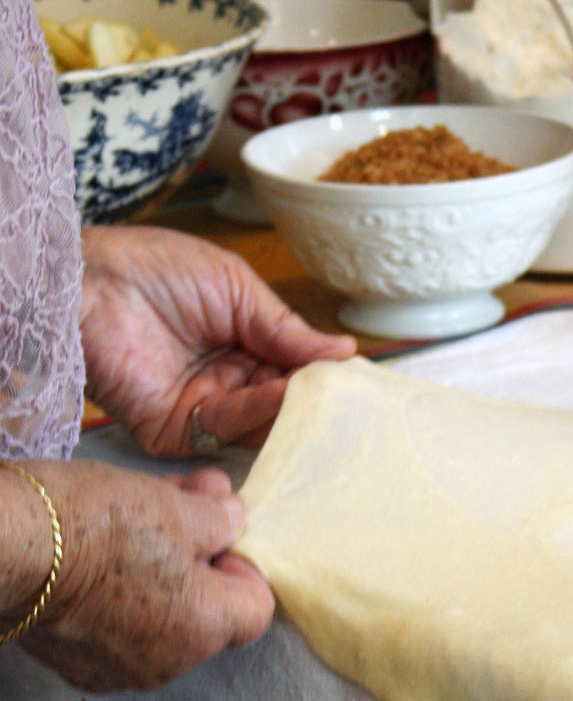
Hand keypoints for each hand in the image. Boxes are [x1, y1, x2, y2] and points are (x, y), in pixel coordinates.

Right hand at [17, 460, 272, 691]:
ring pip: (163, 616)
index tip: (218, 532)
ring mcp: (116, 668)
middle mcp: (167, 663)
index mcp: (204, 631)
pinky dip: (122, 592)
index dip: (244, 563)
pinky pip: (119, 627)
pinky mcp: (74, 662)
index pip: (255, 606)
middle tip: (185, 504)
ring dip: (163, 569)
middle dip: (201, 556)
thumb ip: (218, 519)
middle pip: (208, 610)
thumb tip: (233, 520)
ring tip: (143, 515)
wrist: (0, 549)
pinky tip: (105, 552)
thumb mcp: (175, 507)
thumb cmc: (97, 525)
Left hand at [80, 225, 354, 455]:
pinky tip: (281, 389)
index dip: (322, 371)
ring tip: (318, 387)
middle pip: (282, 400)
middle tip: (348, 390)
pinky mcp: (176, 430)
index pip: (292, 367)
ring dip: (291, 403)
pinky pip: (226, 427)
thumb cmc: (154, 269)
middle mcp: (225, 381)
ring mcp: (202, 407)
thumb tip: (343, 351)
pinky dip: (257, 410)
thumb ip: (286, 328)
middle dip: (313, 394)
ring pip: (261, 419)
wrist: (87, 281)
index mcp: (241, 344)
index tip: (356, 372)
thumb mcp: (236, 288)